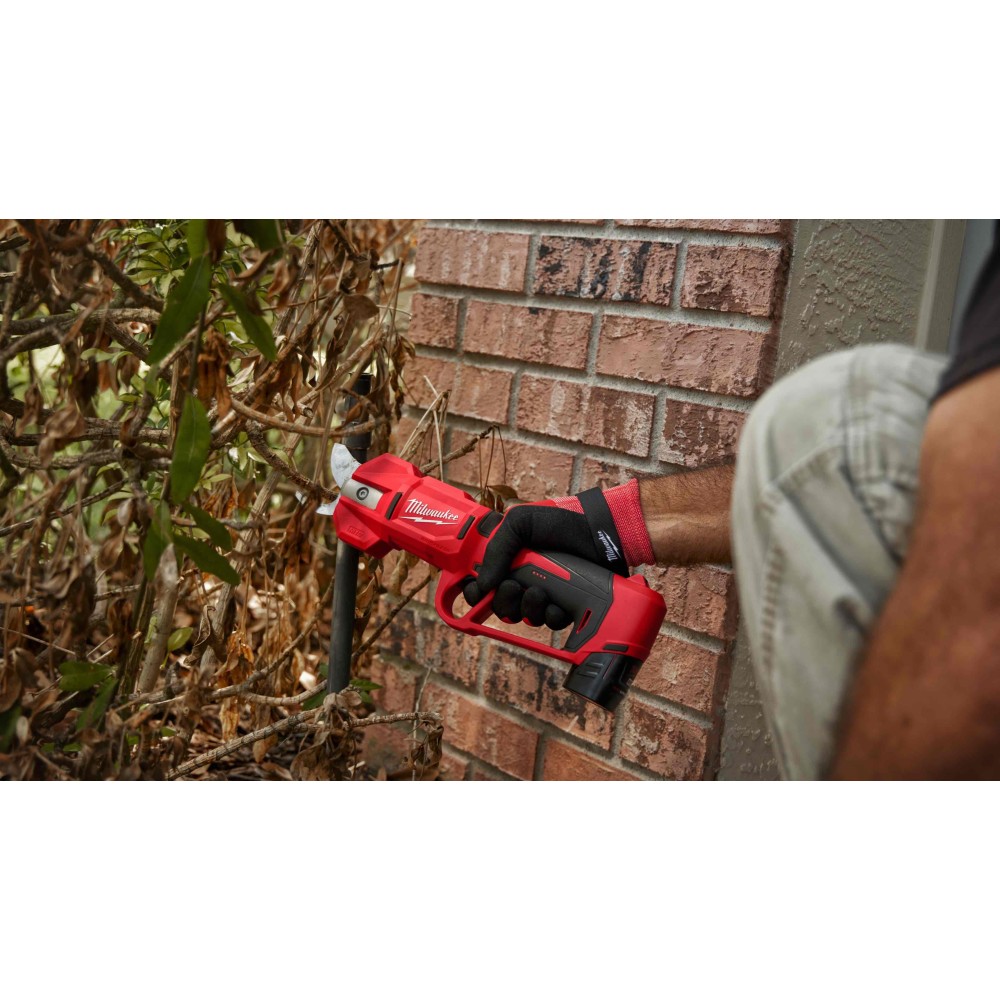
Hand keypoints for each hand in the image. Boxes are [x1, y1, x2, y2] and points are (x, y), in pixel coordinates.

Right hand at [462, 501, 607, 628]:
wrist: (598, 533)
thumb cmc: (559, 523)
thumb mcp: (520, 523)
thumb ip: (496, 549)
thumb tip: (481, 585)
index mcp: (506, 560)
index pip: (480, 584)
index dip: (475, 592)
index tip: (479, 593)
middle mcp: (521, 578)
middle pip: (500, 605)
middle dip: (504, 601)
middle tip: (514, 587)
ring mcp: (542, 593)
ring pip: (523, 616)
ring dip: (527, 609)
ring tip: (539, 592)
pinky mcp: (563, 604)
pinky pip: (549, 621)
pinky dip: (550, 616)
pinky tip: (556, 604)